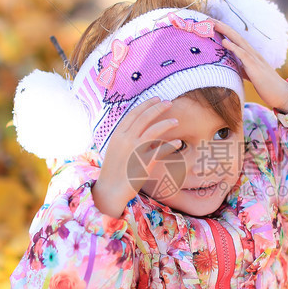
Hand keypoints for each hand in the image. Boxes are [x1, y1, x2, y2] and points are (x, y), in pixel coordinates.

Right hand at [92, 97, 179, 215]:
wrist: (110, 190)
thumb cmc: (114, 170)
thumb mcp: (115, 149)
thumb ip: (125, 137)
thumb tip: (137, 126)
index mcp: (117, 135)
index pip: (133, 113)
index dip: (146, 104)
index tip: (156, 99)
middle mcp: (125, 140)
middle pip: (144, 118)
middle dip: (158, 108)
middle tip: (169, 102)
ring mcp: (134, 151)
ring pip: (153, 131)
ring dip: (166, 124)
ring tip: (176, 121)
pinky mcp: (143, 164)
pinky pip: (160, 151)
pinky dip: (170, 146)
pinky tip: (178, 143)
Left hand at [210, 17, 287, 111]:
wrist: (283, 95)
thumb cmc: (268, 87)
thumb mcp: (251, 75)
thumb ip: (242, 68)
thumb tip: (231, 67)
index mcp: (251, 55)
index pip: (236, 39)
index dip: (224, 31)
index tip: (210, 25)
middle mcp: (253, 54)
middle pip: (235, 36)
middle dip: (222, 26)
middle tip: (207, 18)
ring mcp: (255, 59)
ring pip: (239, 41)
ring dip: (225, 31)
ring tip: (213, 24)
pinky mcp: (256, 68)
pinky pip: (243, 55)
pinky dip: (233, 47)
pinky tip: (224, 41)